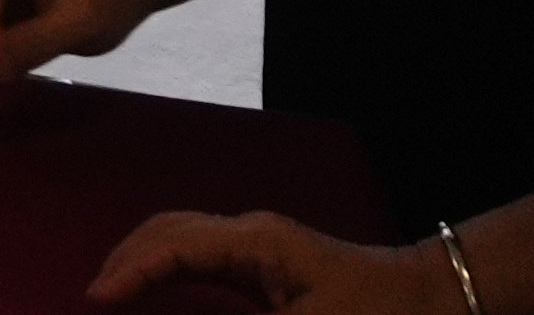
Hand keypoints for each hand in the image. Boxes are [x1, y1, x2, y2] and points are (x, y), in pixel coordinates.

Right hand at [93, 212, 464, 309]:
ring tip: (115, 291)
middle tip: (93, 295)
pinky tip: (163, 292)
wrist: (440, 303)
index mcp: (255, 243)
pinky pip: (204, 257)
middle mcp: (252, 235)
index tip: (93, 299)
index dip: (129, 271)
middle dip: (126, 259)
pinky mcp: (274, 266)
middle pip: (169, 230)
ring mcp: (264, 247)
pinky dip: (171, 269)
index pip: (171, 246)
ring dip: (146, 260)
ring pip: (184, 238)